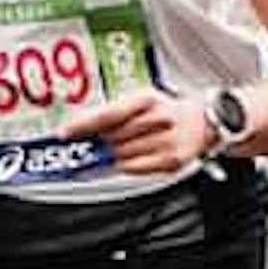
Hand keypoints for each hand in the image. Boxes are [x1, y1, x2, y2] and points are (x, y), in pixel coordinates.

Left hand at [60, 86, 217, 177]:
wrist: (203, 123)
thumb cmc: (166, 111)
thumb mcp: (142, 101)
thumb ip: (113, 113)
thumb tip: (81, 130)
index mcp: (148, 99)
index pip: (108, 115)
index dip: (83, 125)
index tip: (64, 134)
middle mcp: (158, 119)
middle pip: (111, 138)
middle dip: (95, 143)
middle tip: (83, 146)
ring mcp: (165, 141)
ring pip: (120, 155)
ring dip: (108, 156)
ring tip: (107, 151)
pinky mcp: (170, 160)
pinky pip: (133, 168)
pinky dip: (124, 165)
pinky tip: (124, 159)